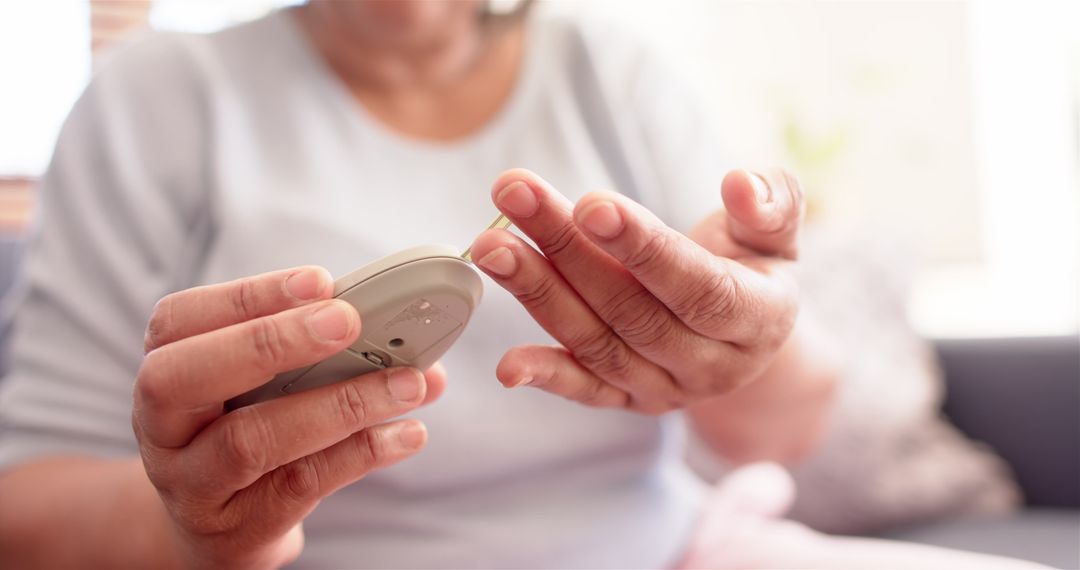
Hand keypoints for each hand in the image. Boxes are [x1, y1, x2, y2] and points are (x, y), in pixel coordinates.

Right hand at [132, 267, 445, 567]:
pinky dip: (360, 453)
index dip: (247, 297)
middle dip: (270, 342)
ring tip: (407, 384)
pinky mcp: (238, 530)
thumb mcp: (260, 386)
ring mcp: (194, 485)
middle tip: (348, 322)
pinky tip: (406, 434)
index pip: (178, 321)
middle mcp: (162, 429)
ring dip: (341, 404)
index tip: (320, 281)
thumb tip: (408, 335)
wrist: (219, 532)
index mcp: (164, 371)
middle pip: (184, 378)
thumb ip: (317, 352)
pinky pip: (300, 485)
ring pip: (252, 440)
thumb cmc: (248, 433)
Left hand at [467, 168, 802, 413]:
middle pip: (633, 311)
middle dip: (568, 251)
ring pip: (599, 344)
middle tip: (514, 197)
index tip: (590, 205)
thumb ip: (770, 203)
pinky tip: (506, 364)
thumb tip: (741, 183)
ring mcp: (668, 388)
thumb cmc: (752, 262)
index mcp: (758, 319)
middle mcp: (713, 365)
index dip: (644, 248)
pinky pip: (587, 392)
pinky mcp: (630, 401)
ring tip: (491, 246)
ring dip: (539, 294)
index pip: (698, 287)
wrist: (741, 327)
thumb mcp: (775, 228)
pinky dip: (546, 376)